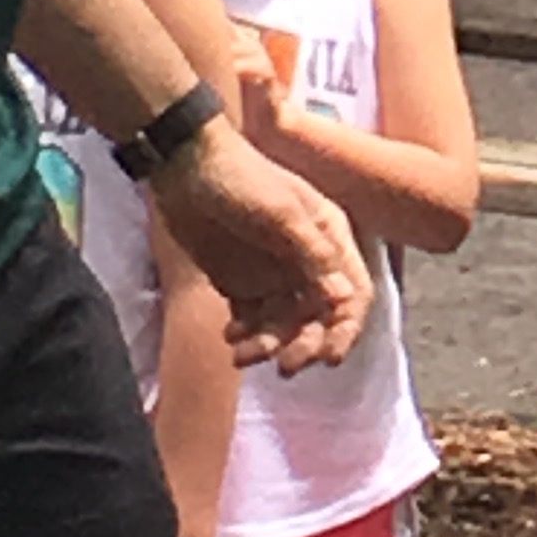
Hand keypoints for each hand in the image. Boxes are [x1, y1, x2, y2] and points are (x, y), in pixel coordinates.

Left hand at [152, 121, 368, 377]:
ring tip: (241, 354)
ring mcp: (274, 275)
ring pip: (284, 326)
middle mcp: (306, 261)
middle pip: (318, 318)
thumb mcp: (281, 213)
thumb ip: (313, 255)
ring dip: (269, 346)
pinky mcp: (242, 285)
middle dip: (305, 344)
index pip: (351, 292)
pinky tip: (230, 335)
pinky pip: (253, 323)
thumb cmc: (242, 180)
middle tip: (285, 367)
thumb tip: (344, 299)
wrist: (185, 169)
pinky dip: (246, 337)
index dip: (346, 327)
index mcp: (328, 237)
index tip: (330, 357)